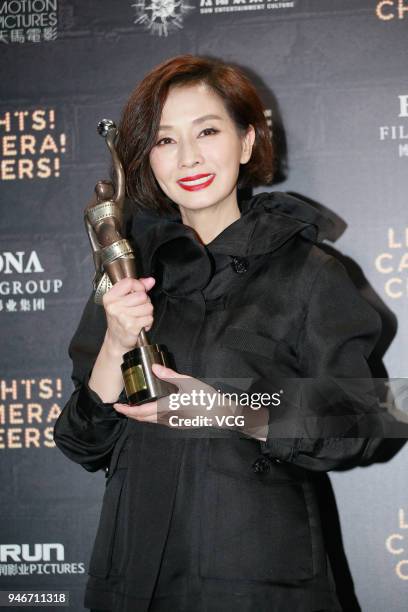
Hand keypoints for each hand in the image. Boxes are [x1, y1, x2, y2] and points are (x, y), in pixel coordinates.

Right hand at [103, 276, 154, 354]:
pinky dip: (148, 322)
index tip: (138, 292)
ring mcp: (122, 316)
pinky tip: (140, 325)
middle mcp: (114, 306)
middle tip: (138, 309)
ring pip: (148, 307)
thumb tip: (151, 280)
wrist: (116, 339)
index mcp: (110, 297)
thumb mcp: (124, 300)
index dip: (139, 286)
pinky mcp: (131, 326)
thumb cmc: (120, 318)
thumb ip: (138, 287)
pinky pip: (149, 318)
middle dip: (145, 302)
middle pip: (142, 295)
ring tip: (139, 317)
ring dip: (147, 313)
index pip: (129, 282)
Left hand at [113, 363, 268, 439]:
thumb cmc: (205, 398)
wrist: (220, 413)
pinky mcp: (178, 423)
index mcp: (167, 408)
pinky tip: (152, 407)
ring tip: (134, 405)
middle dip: (131, 413)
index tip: (117, 406)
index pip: (141, 412)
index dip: (127, 410)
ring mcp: (173, 423)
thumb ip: (169, 375)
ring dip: (140, 414)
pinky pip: (159, 421)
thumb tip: (154, 367)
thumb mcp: (188, 382)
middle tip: (122, 406)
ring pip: (151, 421)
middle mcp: (167, 418)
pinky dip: (150, 415)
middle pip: (143, 419)